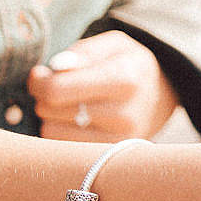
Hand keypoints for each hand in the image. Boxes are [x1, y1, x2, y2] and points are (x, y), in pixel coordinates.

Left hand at [28, 32, 179, 141]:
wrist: (161, 97)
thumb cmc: (129, 66)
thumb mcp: (114, 46)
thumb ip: (84, 51)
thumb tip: (54, 67)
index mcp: (124, 78)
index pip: (57, 89)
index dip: (39, 81)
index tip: (41, 74)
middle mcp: (123, 114)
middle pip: (50, 109)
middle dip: (45, 96)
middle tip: (59, 88)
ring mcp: (117, 140)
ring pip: (51, 130)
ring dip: (51, 117)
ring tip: (71, 105)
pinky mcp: (109, 155)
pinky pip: (61, 147)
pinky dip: (61, 132)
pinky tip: (75, 122)